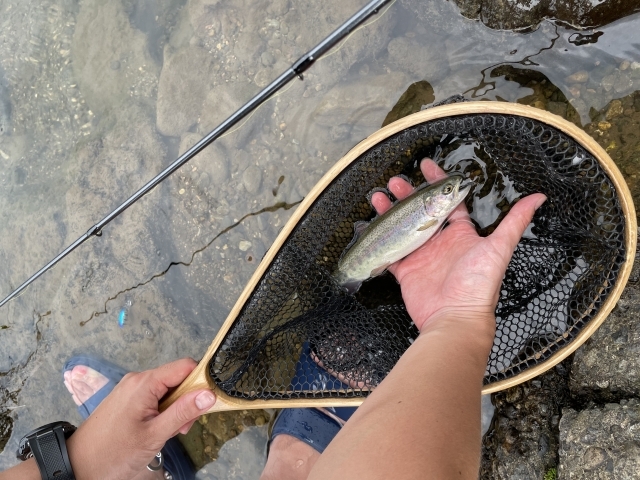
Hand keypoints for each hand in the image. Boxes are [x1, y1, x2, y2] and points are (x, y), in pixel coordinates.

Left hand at [65, 358, 215, 478]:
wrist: (78, 466)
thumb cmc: (112, 453)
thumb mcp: (154, 435)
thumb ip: (183, 412)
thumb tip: (209, 394)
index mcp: (144, 383)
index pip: (185, 366)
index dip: (200, 381)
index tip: (206, 401)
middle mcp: (138, 380)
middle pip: (177, 378)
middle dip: (187, 400)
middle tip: (183, 426)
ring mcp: (131, 389)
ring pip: (167, 389)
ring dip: (175, 408)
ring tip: (168, 432)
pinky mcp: (128, 399)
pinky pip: (155, 396)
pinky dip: (163, 411)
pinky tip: (157, 429)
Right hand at [371, 159, 545, 331]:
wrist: (455, 317)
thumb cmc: (479, 284)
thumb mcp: (499, 248)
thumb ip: (515, 222)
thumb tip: (540, 198)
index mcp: (460, 233)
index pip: (448, 200)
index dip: (437, 182)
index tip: (426, 166)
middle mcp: (439, 241)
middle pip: (420, 210)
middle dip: (407, 194)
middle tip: (395, 182)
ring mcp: (420, 255)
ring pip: (401, 226)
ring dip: (389, 211)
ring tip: (377, 197)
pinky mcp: (405, 270)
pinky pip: (389, 251)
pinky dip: (379, 239)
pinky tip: (369, 225)